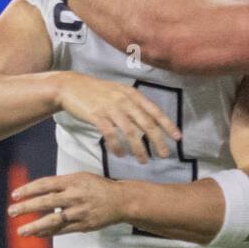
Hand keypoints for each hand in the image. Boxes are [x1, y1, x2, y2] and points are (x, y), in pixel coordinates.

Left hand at [9, 172, 126, 237]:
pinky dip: (48, 233)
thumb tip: (39, 192)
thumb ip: (61, 184)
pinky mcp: (84, 225)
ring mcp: (80, 212)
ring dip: (35, 226)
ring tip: (21, 231)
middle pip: (47, 202)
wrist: (121, 201)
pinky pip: (63, 230)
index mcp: (73, 181)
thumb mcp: (81, 178)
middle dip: (27, 207)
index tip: (15, 195)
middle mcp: (76, 196)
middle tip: (12, 211)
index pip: (46, 184)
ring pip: (54, 220)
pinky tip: (37, 234)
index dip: (29, 189)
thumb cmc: (98, 187)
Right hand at [55, 72, 180, 163]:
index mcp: (132, 94)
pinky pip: (111, 134)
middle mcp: (124, 100)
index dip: (167, 125)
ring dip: (139, 149)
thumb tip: (150, 121)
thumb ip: (134, 104)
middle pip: (146, 123)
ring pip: (131, 132)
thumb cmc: (97, 92)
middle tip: (164, 155)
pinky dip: (117, 146)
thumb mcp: (119, 92)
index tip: (177, 137)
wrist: (70, 86)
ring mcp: (111, 108)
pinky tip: (120, 154)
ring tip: (143, 160)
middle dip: (157, 141)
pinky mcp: (97, 116)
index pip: (155, 111)